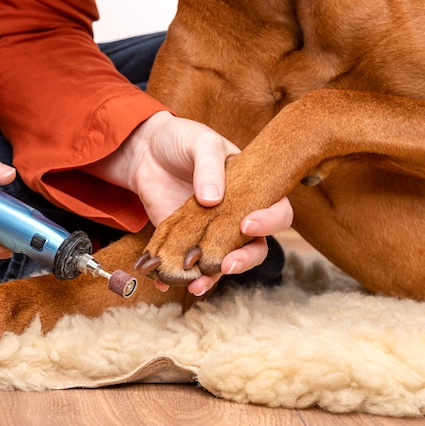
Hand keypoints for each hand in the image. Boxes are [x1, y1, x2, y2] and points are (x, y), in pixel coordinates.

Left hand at [87, 111, 293, 293]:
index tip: (247, 225)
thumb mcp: (200, 142)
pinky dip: (177, 277)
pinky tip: (163, 281)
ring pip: (223, 262)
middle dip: (245, 260)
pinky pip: (188, 264)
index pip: (277, 210)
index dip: (269, 222)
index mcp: (253, 188)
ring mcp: (211, 231)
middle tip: (226, 264)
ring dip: (212, 278)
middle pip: (255, 246)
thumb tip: (212, 199)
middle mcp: (237, 214)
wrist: (147, 151)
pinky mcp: (186, 241)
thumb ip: (209, 166)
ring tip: (195, 285)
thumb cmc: (183, 140)